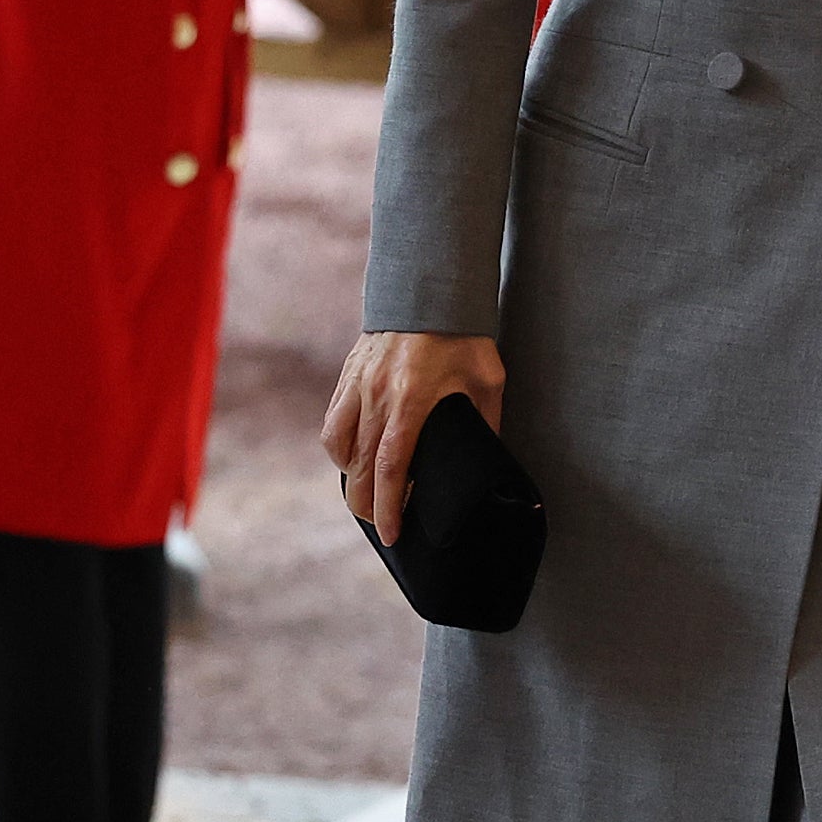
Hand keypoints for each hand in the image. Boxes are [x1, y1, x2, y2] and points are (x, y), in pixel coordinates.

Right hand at [322, 331, 508, 544]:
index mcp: (412, 401)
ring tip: (364, 495)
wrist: (431, 289)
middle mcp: (377, 395)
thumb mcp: (488, 380)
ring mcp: (358, 384)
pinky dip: (339, 447)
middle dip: (365, 504)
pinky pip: (332, 422)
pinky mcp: (348, 375)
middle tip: (379, 525)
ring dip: (349, 477)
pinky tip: (352, 458)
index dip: (388, 507)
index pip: (390, 468)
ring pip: (338, 446)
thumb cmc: (464, 336)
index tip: (391, 533)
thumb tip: (489, 459)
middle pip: (359, 467)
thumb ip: (485, 423)